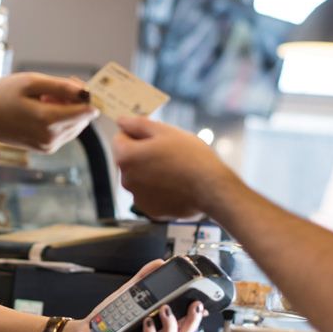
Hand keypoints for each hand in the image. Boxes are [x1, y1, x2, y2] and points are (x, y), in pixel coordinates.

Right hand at [0, 72, 96, 153]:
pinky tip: (41, 109)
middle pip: (83, 118)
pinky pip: (65, 132)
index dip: (86, 94)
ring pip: (76, 125)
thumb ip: (60, 86)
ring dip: (68, 110)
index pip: (87, 111)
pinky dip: (60, 119)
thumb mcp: (30, 82)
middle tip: (53, 88)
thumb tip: (85, 91)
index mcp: (48, 120)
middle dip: (75, 101)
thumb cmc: (2, 96)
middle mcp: (52, 138)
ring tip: (44, 98)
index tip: (72, 82)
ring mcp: (49, 146)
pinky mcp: (46, 148)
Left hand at [64, 261, 205, 331]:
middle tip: (193, 305)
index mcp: (158, 327)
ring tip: (165, 309)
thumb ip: (144, 279)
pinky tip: (147, 321)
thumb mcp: (129, 294)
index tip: (201, 305)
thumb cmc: (111, 316)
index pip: (184, 326)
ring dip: (171, 324)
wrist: (90, 331)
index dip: (196, 318)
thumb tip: (158, 263)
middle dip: (191, 321)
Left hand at [112, 117, 239, 219]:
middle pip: (129, 159)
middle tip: (169, 153)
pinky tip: (176, 186)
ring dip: (150, 172)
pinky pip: (150, 194)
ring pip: (139, 177)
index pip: (119, 138)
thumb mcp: (165, 131)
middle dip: (142, 154)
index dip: (136, 134)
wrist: (213, 189)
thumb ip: (138, 124)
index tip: (155, 137)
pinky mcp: (151, 210)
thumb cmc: (190, 156)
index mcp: (126, 157)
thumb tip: (121, 121)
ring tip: (175, 170)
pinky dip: (158, 189)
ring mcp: (138, 198)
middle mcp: (126, 179)